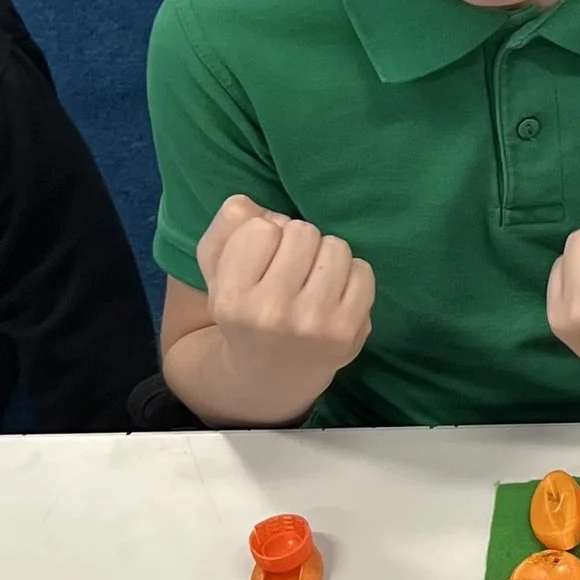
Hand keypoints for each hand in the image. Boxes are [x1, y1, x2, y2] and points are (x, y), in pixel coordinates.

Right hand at [194, 194, 373, 409]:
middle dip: (297, 241)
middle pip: (302, 231)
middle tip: (290, 268)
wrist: (272, 374)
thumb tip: (247, 204)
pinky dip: (350, 274)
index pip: (261, 228)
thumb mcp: (217, 272)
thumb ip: (225, 229)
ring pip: (335, 246)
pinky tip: (332, 293)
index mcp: (232, 300)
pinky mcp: (351, 330)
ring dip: (325, 254)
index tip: (261, 259)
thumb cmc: (244, 310)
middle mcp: (272, 315)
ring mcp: (315, 325)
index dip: (264, 235)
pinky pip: (362, 270)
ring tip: (310, 278)